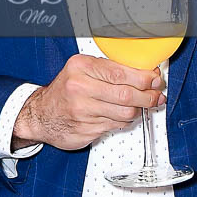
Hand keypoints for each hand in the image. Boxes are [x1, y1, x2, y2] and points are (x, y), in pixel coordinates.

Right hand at [13, 54, 164, 151]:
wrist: (40, 115)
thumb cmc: (65, 91)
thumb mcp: (81, 70)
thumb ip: (109, 70)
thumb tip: (145, 75)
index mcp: (80, 67)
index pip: (120, 73)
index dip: (144, 78)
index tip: (155, 79)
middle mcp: (79, 88)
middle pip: (126, 94)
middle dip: (147, 96)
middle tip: (155, 95)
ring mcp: (82, 111)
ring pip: (125, 112)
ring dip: (138, 110)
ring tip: (139, 106)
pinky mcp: (86, 129)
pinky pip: (117, 125)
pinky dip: (124, 121)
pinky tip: (121, 115)